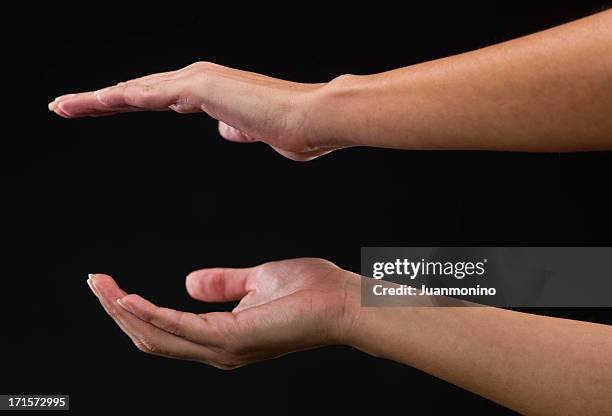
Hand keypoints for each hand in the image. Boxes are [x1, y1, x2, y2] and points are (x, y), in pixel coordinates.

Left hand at [48, 62, 349, 160]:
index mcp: (211, 93)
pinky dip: (123, 97)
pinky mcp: (203, 87)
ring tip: (65, 106)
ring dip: (99, 98)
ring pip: (137, 88)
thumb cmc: (295, 130)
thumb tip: (227, 129)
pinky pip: (153, 93)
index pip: (158, 97)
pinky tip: (97, 101)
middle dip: (102, 99)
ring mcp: (200, 81)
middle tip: (67, 107)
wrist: (314, 119)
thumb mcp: (258, 134)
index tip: (106, 109)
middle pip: (139, 89)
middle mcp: (200, 81)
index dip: (129, 102)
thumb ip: (238, 128)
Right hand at [87, 258, 359, 368]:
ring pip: (158, 337)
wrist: (345, 301)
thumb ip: (223, 285)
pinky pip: (180, 329)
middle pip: (153, 338)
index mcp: (222, 337)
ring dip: (125, 312)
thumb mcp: (257, 281)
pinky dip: (151, 315)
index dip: (133, 311)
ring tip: (102, 287)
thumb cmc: (311, 292)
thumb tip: (187, 283)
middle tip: (95, 283)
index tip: (110, 285)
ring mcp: (223, 349)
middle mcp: (217, 350)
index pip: (165, 330)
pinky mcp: (232, 339)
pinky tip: (129, 299)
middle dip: (119, 312)